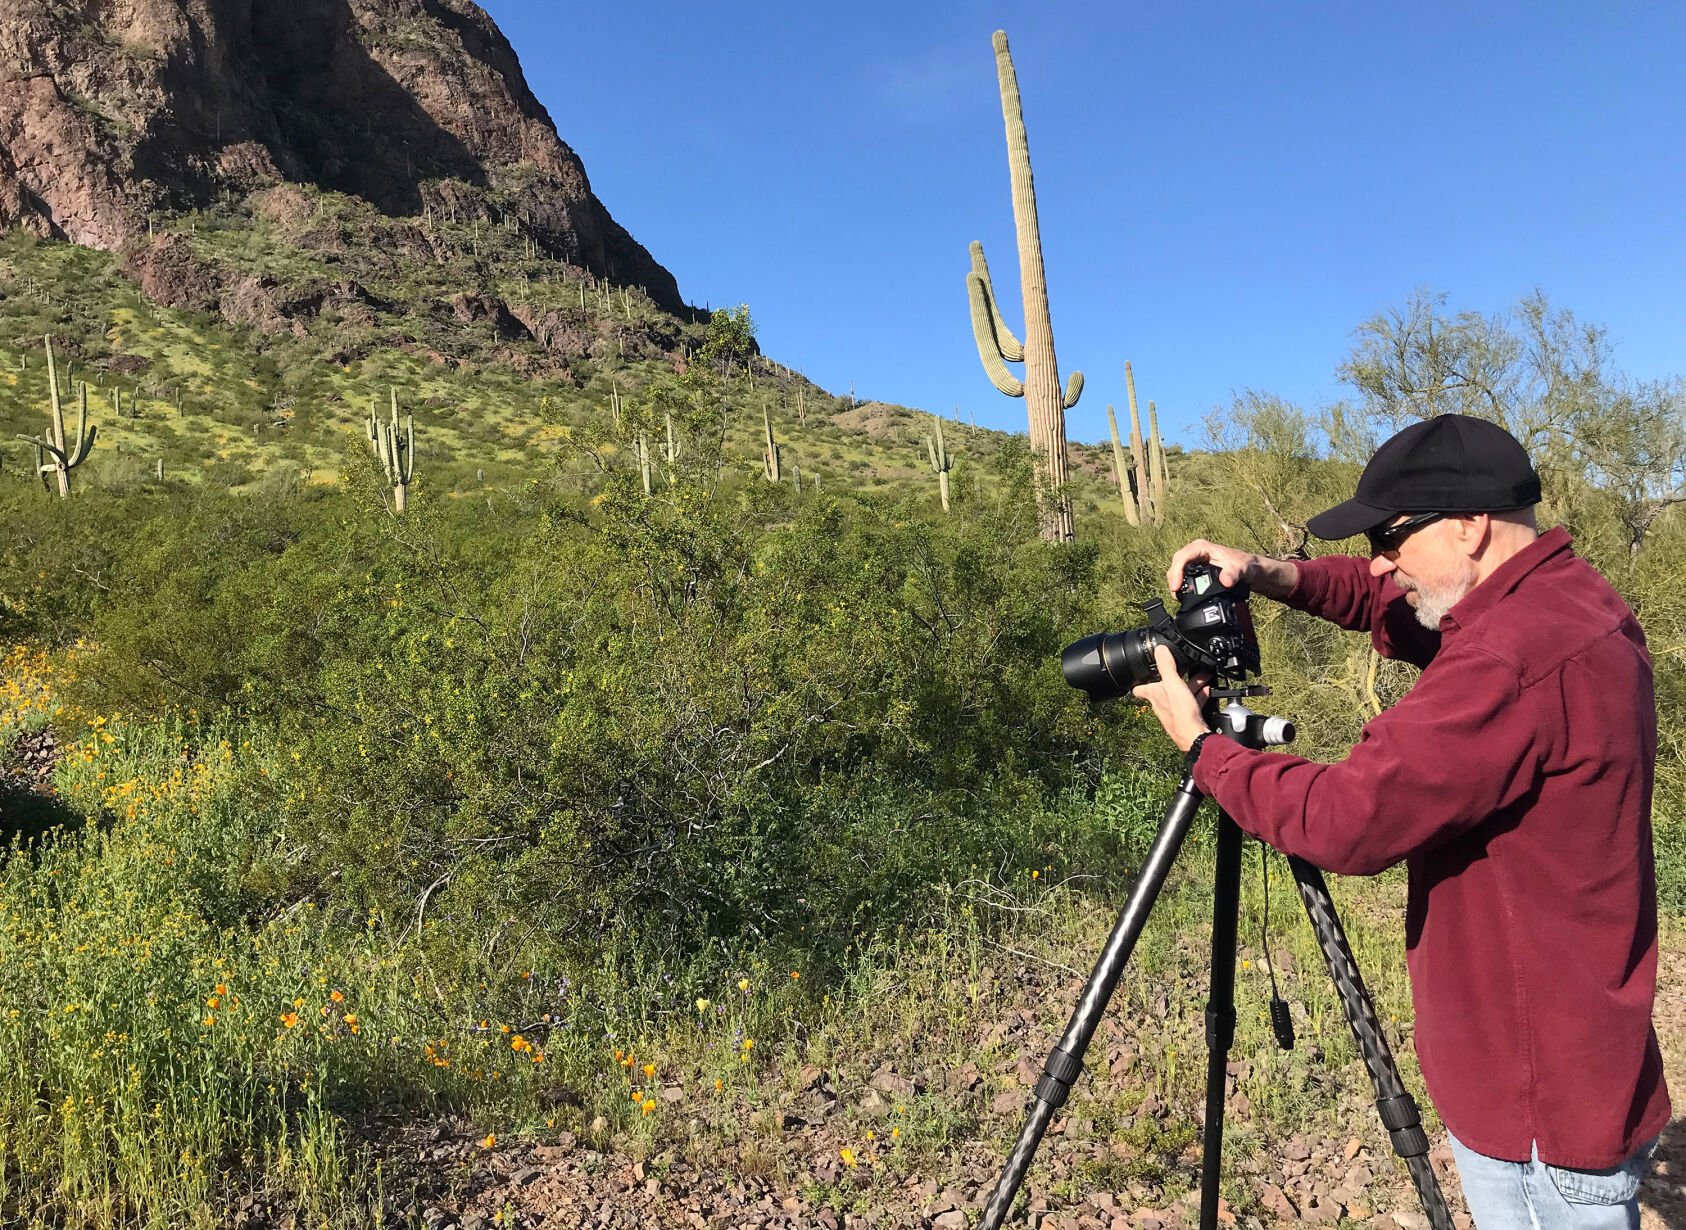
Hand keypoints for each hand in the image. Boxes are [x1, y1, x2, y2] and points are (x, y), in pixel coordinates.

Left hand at [1131, 645, 1211, 751]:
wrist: (1195, 736)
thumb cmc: (1181, 713)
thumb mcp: (1173, 684)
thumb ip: (1166, 666)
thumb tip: (1159, 649)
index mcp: (1154, 695)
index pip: (1139, 688)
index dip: (1139, 680)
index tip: (1142, 673)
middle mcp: (1161, 704)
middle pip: (1165, 687)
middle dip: (1176, 677)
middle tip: (1185, 668)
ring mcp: (1174, 711)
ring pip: (1180, 694)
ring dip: (1190, 684)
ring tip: (1203, 676)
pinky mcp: (1186, 717)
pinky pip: (1191, 702)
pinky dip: (1198, 695)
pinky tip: (1207, 690)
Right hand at [1166, 540, 1299, 600]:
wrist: (1250, 570)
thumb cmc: (1245, 566)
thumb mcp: (1242, 569)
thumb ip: (1234, 574)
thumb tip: (1225, 582)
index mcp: (1202, 547)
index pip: (1182, 557)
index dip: (1176, 572)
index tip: (1176, 587)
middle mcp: (1195, 552)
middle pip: (1176, 564)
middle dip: (1173, 580)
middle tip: (1176, 596)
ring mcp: (1193, 561)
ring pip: (1176, 570)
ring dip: (1175, 583)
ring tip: (1178, 598)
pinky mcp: (1194, 570)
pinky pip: (1181, 576)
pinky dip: (1180, 586)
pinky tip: (1183, 595)